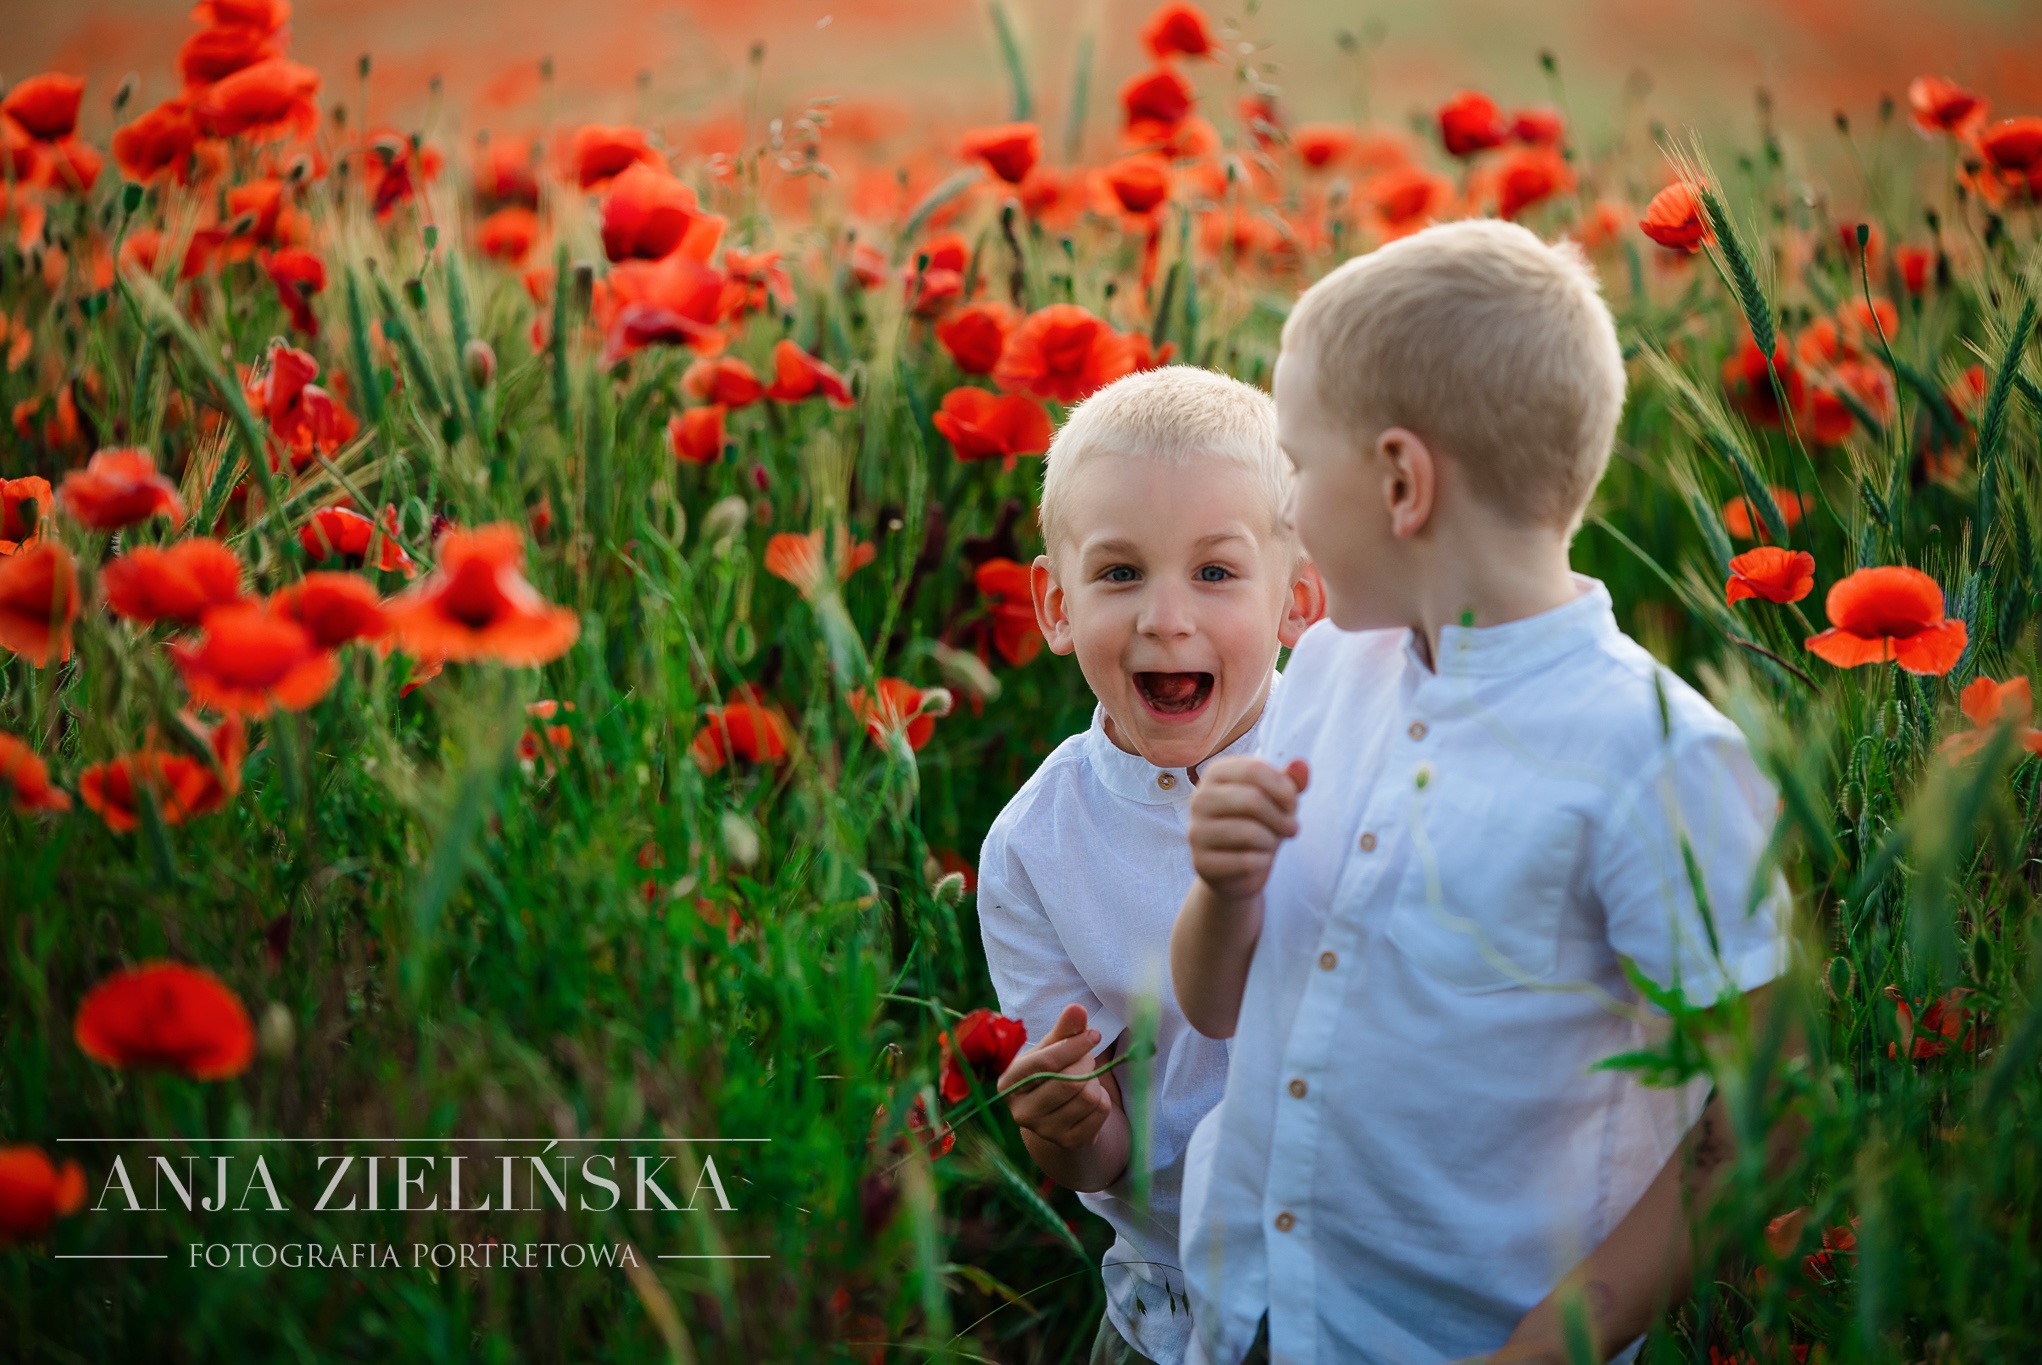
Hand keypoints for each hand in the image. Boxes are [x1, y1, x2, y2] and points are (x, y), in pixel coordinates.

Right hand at [997, 1002, 1115, 1150]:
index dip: (1073, 1045)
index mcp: (1009, 1083)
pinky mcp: (1070, 1142)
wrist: (1056, 1116)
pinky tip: (1090, 1097)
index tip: (1093, 1035)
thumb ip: (1064, 1029)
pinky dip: (1103, 1099)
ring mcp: (1045, 1131)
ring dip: (1094, 1081)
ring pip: (1088, 1096)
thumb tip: (1077, 1008)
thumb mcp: (1052, 1049)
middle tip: (1086, 1058)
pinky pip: (1100, 1111)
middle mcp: (1021, 1112)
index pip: (1045, 1063)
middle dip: (1086, 1063)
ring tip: (1084, 1078)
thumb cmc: (1051, 1073)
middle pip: (1070, 1082)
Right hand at [1187, 756, 1309, 901]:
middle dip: (1282, 817)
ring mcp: (1196, 831)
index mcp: (1215, 773)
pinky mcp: (1201, 862)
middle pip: (1252, 799)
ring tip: (1273, 843)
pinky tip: (1260, 860)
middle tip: (1292, 828)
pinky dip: (1263, 861)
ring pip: (1249, 832)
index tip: (1293, 805)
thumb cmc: (1258, 824)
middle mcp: (1199, 798)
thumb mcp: (1277, 800)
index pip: (1254, 769)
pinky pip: (1246, 861)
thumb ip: (1290, 781)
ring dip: (1272, 840)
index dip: (1284, 788)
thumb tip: (1301, 764)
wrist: (1236, 868)